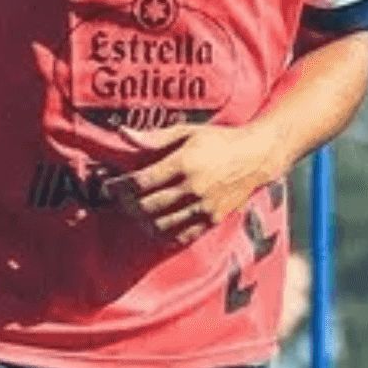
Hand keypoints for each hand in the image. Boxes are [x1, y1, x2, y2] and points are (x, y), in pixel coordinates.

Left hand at [111, 122, 279, 243]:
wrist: (257, 156)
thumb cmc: (219, 139)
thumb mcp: (187, 132)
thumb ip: (154, 137)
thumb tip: (123, 134)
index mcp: (184, 163)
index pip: (141, 182)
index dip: (120, 186)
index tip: (110, 185)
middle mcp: (193, 187)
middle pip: (148, 206)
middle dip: (127, 205)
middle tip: (120, 201)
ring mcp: (204, 206)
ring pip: (162, 224)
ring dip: (142, 222)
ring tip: (135, 214)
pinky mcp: (213, 219)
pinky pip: (182, 235)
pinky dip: (165, 235)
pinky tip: (157, 226)